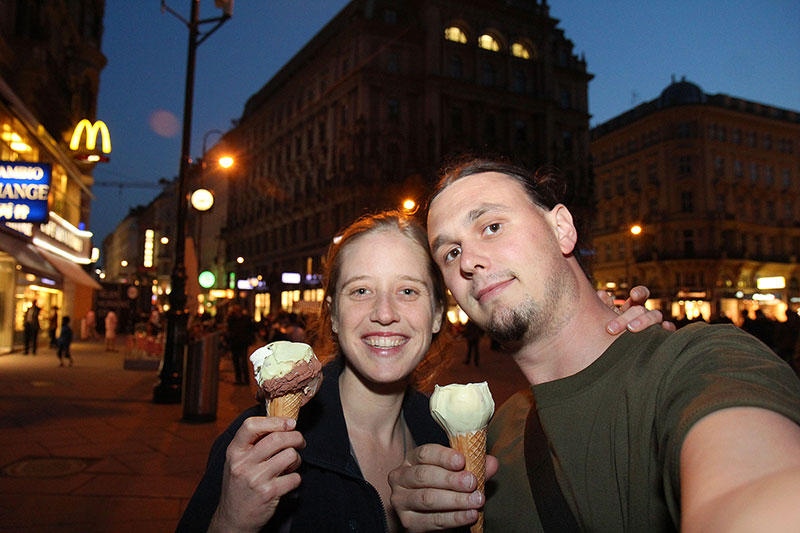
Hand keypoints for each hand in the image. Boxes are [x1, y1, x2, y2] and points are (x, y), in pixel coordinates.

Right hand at [209, 417, 304, 532]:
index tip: (289, 423)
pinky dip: (296, 478)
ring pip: (289, 455)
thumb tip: (281, 424)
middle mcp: (243, 464)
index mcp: (234, 452)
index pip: (251, 425)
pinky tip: (288, 481)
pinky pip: (294, 477)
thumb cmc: (239, 486)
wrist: (233, 520)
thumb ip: (252, 444)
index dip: (274, 421)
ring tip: (292, 464)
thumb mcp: (236, 462)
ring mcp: (255, 479)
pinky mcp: (268, 493)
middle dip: (296, 437)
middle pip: (277, 438)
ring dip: (297, 459)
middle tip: (300, 441)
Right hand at [388, 443, 499, 531]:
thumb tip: (492, 462)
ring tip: (476, 500)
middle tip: (472, 482)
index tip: (462, 460)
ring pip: (427, 498)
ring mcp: (401, 501)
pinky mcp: (409, 522)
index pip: (425, 453)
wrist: (429, 514)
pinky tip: (470, 515)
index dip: (443, 456)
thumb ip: (473, 467)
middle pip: (424, 475)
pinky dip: (454, 518)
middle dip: (451, 479)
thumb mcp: (456, 473)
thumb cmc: (442, 487)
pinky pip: (433, 520)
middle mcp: (401, 478)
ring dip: (455, 500)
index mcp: (412, 460)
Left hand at [600, 285, 676, 333]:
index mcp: (634, 307)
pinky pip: (668, 332)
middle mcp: (645, 315)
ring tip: (630, 328)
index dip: (640, 293)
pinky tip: (665, 327)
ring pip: (655, 317)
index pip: (641, 295)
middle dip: (625, 317)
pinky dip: (668, 329)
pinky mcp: (661, 338)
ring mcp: (654, 326)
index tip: (633, 295)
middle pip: (641, 310)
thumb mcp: (606, 318)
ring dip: (643, 321)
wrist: (616, 352)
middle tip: (611, 328)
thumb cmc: (613, 332)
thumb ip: (604, 306)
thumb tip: (601, 294)